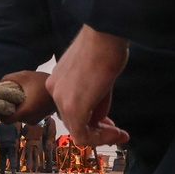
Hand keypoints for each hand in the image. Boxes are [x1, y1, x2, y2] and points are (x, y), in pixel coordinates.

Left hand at [0, 71, 54, 123]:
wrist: (63, 86)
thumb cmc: (42, 81)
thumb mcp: (23, 76)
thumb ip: (8, 79)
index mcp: (25, 112)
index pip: (6, 120)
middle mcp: (30, 119)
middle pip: (12, 118)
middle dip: (8, 108)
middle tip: (7, 96)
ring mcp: (36, 120)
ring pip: (20, 116)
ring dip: (17, 108)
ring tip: (18, 96)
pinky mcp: (40, 118)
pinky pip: (27, 115)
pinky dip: (24, 108)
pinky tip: (26, 98)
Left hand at [47, 25, 129, 146]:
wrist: (106, 34)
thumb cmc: (106, 47)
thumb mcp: (98, 78)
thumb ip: (95, 98)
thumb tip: (100, 118)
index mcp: (58, 81)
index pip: (72, 110)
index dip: (92, 120)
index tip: (110, 122)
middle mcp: (55, 91)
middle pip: (74, 121)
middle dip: (97, 129)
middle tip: (117, 131)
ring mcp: (61, 99)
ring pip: (78, 130)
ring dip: (101, 135)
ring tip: (119, 133)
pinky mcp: (73, 107)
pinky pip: (83, 135)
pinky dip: (100, 138)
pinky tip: (117, 134)